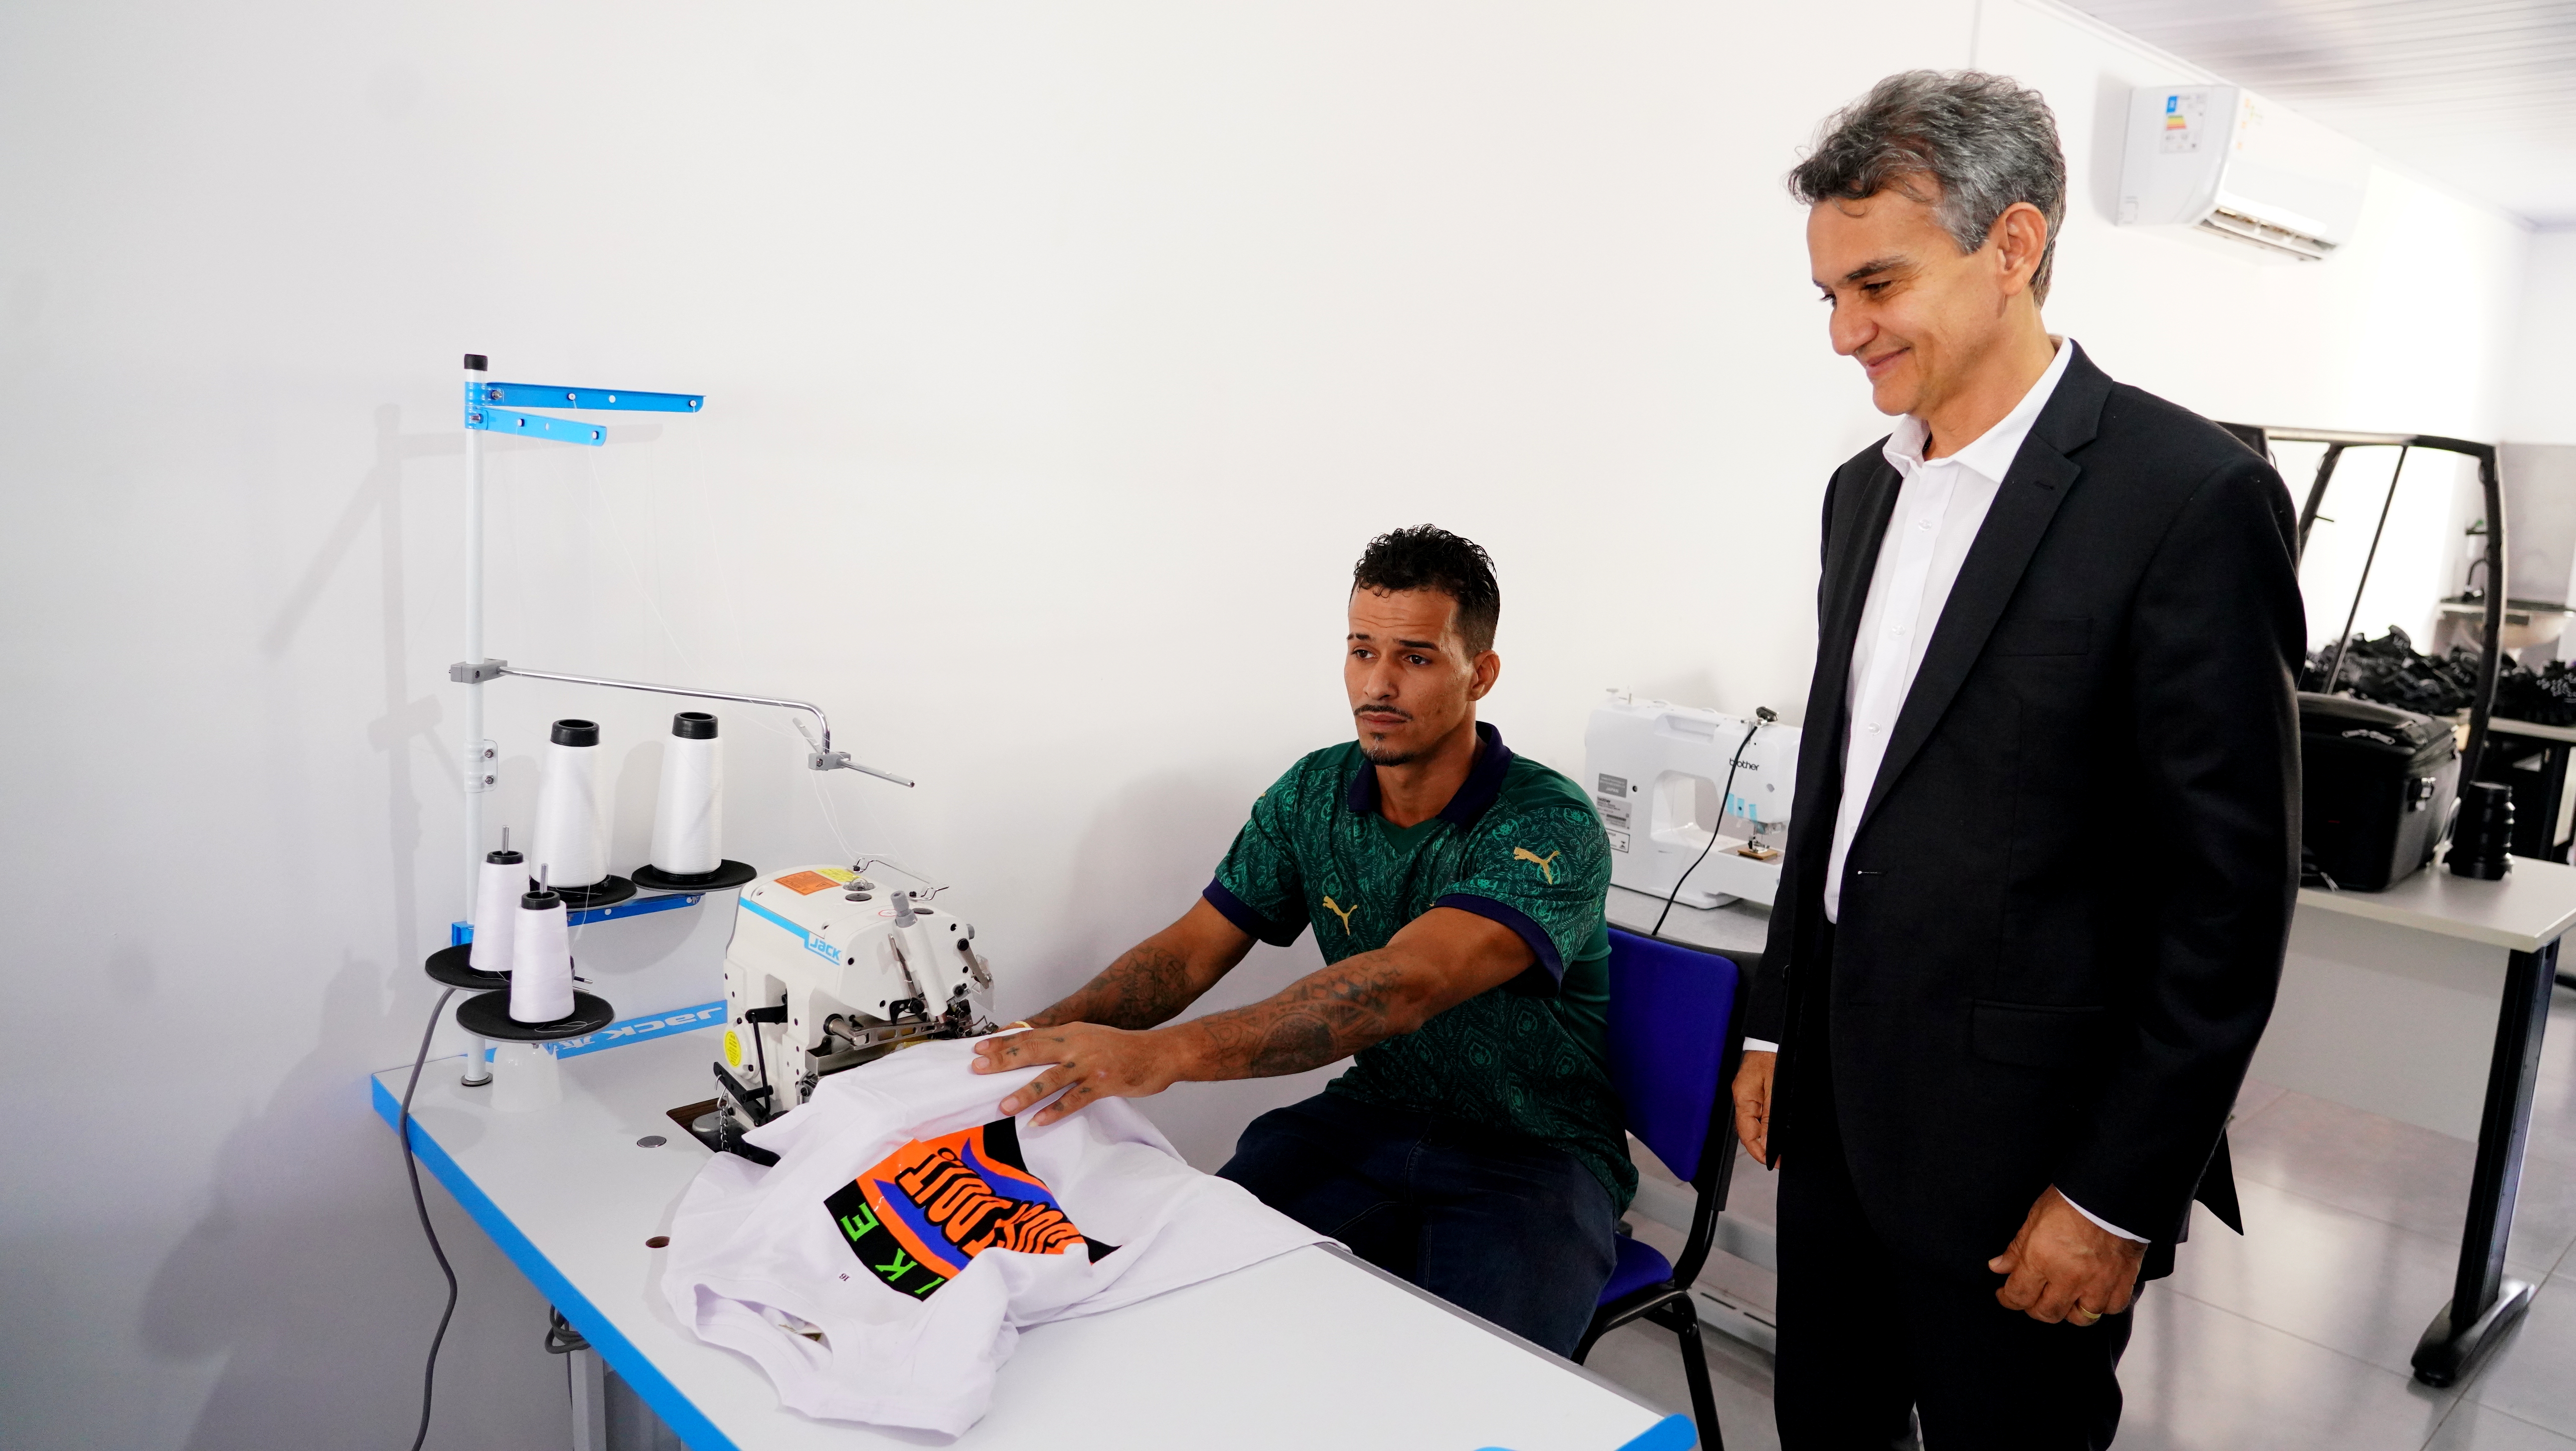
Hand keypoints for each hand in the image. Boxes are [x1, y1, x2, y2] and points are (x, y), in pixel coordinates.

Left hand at [970, 1023, 1185, 1125]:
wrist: (1159, 1053)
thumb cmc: (1123, 1049)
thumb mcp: (1089, 1037)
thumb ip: (1063, 1044)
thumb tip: (1033, 1054)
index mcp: (1071, 1031)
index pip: (1030, 1035)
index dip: (1003, 1042)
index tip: (979, 1049)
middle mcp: (1077, 1044)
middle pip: (1033, 1051)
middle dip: (1004, 1061)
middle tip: (978, 1069)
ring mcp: (1090, 1064)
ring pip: (1050, 1078)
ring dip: (1025, 1093)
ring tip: (1004, 1106)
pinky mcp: (1103, 1083)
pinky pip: (1074, 1099)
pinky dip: (1055, 1111)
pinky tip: (1038, 1121)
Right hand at [1732, 1050, 1775, 1160]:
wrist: (1774, 1035)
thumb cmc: (1773, 1055)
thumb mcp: (1776, 1089)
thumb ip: (1770, 1117)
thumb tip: (1766, 1143)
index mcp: (1743, 1098)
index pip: (1746, 1134)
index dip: (1759, 1152)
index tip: (1773, 1163)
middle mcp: (1742, 1097)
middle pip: (1748, 1131)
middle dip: (1763, 1147)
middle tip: (1780, 1158)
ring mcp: (1747, 1093)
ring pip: (1754, 1123)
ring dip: (1765, 1137)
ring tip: (1780, 1147)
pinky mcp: (1754, 1089)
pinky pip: (1758, 1112)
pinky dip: (1766, 1124)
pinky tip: (1776, 1128)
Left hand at [1988, 1186, 2145, 1324]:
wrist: (2112, 1192)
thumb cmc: (2071, 1200)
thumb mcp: (2034, 1218)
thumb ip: (2016, 1249)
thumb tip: (1998, 1267)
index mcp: (2041, 1259)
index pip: (2019, 1296)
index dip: (2008, 1299)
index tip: (2005, 1295)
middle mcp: (2069, 1277)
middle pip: (2047, 1312)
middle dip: (2035, 1308)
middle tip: (2032, 1297)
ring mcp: (2097, 1283)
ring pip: (2079, 1318)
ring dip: (2068, 1311)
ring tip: (2063, 1298)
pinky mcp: (2122, 1282)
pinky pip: (2110, 1308)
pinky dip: (2100, 1306)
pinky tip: (2093, 1295)